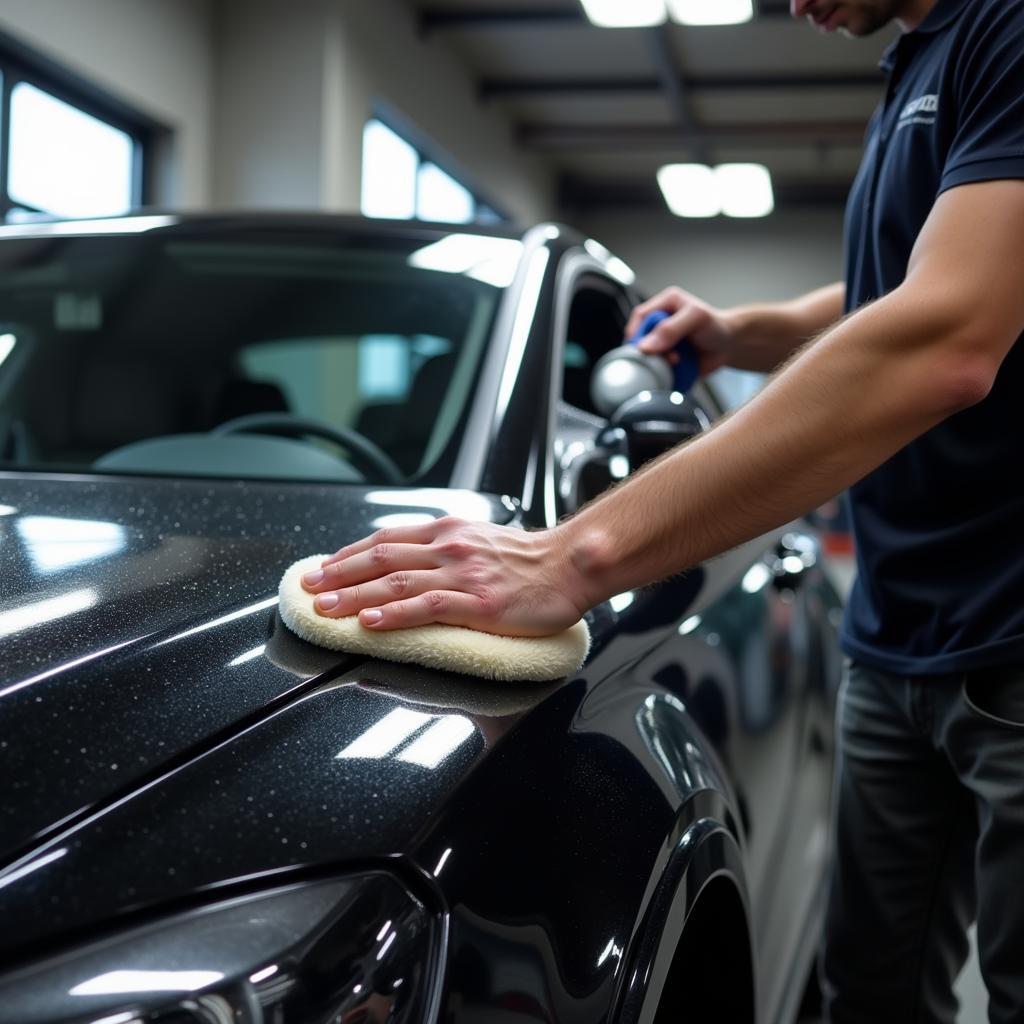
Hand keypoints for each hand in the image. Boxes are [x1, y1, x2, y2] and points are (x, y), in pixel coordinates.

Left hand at [300, 517, 589, 635]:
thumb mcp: (481, 540)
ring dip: (354, 596)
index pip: (386, 539)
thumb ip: (447, 549)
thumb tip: (414, 565)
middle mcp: (449, 548)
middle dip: (339, 575)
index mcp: (448, 531)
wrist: (570, 564)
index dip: (349, 553)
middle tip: (309, 589)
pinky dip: (394, 615)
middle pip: (381, 559)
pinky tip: (370, 624)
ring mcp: (462, 575)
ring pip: (395, 583)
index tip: (324, 567)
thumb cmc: (530, 559)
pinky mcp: (477, 602)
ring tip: (325, 609)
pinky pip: (426, 607)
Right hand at [624, 287, 736, 376]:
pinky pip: (656, 368)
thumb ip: (670, 329)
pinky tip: (676, 368)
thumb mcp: (695, 318)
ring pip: (646, 356)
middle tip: (668, 355)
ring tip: (676, 361)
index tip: (643, 348)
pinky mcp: (666, 358)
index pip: (640, 317)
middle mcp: (660, 323)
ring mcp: (662, 342)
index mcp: (664, 305)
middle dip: (651, 351)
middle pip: (640, 339)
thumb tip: (646, 346)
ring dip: (658, 363)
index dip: (637, 332)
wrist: (730, 345)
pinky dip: (663, 371)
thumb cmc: (716, 326)